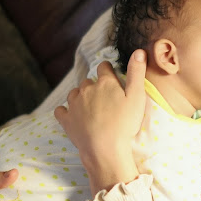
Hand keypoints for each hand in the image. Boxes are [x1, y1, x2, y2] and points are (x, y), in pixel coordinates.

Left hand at [55, 50, 146, 194]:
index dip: (108, 70)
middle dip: (95, 86)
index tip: (111, 75)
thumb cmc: (124, 123)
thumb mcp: (137, 96)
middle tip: (105, 98)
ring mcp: (74, 104)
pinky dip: (65, 111)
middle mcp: (86, 89)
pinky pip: (61, 110)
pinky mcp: (66, 120)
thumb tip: (139, 51)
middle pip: (88, 81)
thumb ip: (137, 72)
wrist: (105, 148)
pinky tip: (71, 115)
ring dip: (81, 96)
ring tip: (90, 107)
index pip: (103, 67)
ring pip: (74, 93)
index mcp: (105, 82)